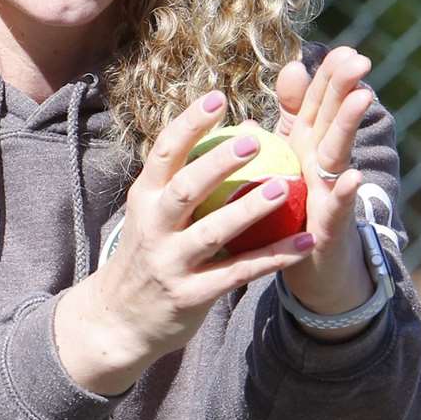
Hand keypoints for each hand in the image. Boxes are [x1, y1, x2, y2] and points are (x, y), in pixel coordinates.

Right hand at [53, 91, 317, 393]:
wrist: (116, 321)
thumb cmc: (147, 254)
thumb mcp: (151, 213)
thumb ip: (184, 178)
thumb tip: (239, 133)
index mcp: (144, 198)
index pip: (163, 153)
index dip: (189, 125)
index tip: (217, 98)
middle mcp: (153, 227)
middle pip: (185, 188)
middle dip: (217, 163)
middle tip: (254, 141)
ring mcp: (170, 263)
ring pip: (212, 233)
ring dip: (247, 210)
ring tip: (281, 189)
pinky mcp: (190, 296)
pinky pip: (238, 274)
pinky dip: (273, 258)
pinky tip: (304, 243)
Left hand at [273, 48, 377, 336]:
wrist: (316, 270)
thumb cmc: (298, 208)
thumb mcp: (291, 155)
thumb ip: (291, 114)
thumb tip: (290, 69)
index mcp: (308, 143)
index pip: (319, 102)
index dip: (328, 76)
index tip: (341, 48)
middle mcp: (324, 163)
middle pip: (334, 118)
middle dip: (345, 88)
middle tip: (359, 58)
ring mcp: (331, 193)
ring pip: (338, 153)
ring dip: (350, 126)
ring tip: (361, 97)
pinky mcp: (330, 226)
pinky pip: (335, 207)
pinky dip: (343, 192)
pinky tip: (349, 177)